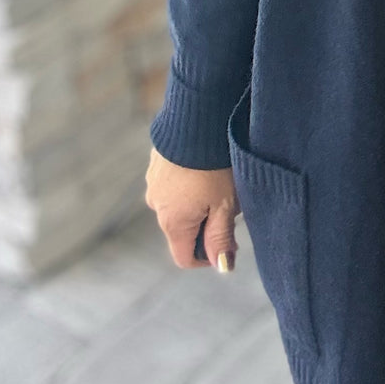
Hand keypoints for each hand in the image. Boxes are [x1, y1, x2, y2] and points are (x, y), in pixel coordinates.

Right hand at [145, 146, 240, 270]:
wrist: (197, 117)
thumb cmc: (215, 163)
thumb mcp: (225, 204)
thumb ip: (221, 238)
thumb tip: (221, 266)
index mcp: (172, 222)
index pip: (185, 257)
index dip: (208, 256)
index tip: (229, 241)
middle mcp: (156, 205)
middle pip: (183, 230)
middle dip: (207, 223)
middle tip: (230, 202)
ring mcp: (154, 182)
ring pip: (179, 204)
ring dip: (197, 200)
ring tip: (221, 178)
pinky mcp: (157, 162)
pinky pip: (174, 182)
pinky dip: (189, 181)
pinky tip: (207, 163)